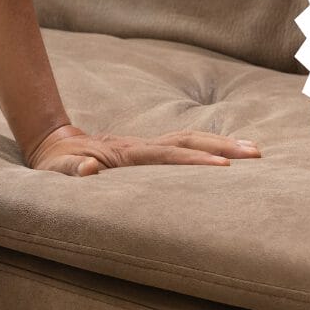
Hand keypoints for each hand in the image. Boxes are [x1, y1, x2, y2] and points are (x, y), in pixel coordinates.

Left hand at [24, 123, 262, 175]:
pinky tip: (228, 153)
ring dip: (222, 143)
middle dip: (223, 146)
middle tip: (257, 154)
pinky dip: (208, 146)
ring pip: (190, 139)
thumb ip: (71, 169)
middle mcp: (141, 145)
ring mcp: (146, 145)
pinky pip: (184, 146)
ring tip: (256, 151)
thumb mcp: (57, 170)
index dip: (196, 162)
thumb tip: (89, 168)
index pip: (168, 157)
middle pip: (189, 141)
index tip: (225, 167)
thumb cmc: (57, 163)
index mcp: (126, 153)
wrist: (53, 142)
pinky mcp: (148, 150)